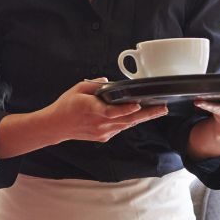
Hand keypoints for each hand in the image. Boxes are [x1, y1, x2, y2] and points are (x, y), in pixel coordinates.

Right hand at [44, 78, 167, 143]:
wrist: (56, 126)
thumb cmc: (66, 106)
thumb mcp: (78, 89)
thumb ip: (95, 84)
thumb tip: (109, 82)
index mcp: (93, 110)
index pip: (114, 111)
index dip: (127, 110)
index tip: (138, 106)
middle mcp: (100, 124)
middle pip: (127, 119)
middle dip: (147, 113)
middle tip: (163, 108)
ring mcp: (103, 132)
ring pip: (127, 125)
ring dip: (143, 118)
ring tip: (158, 111)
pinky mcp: (103, 137)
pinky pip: (120, 128)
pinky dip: (129, 121)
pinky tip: (138, 115)